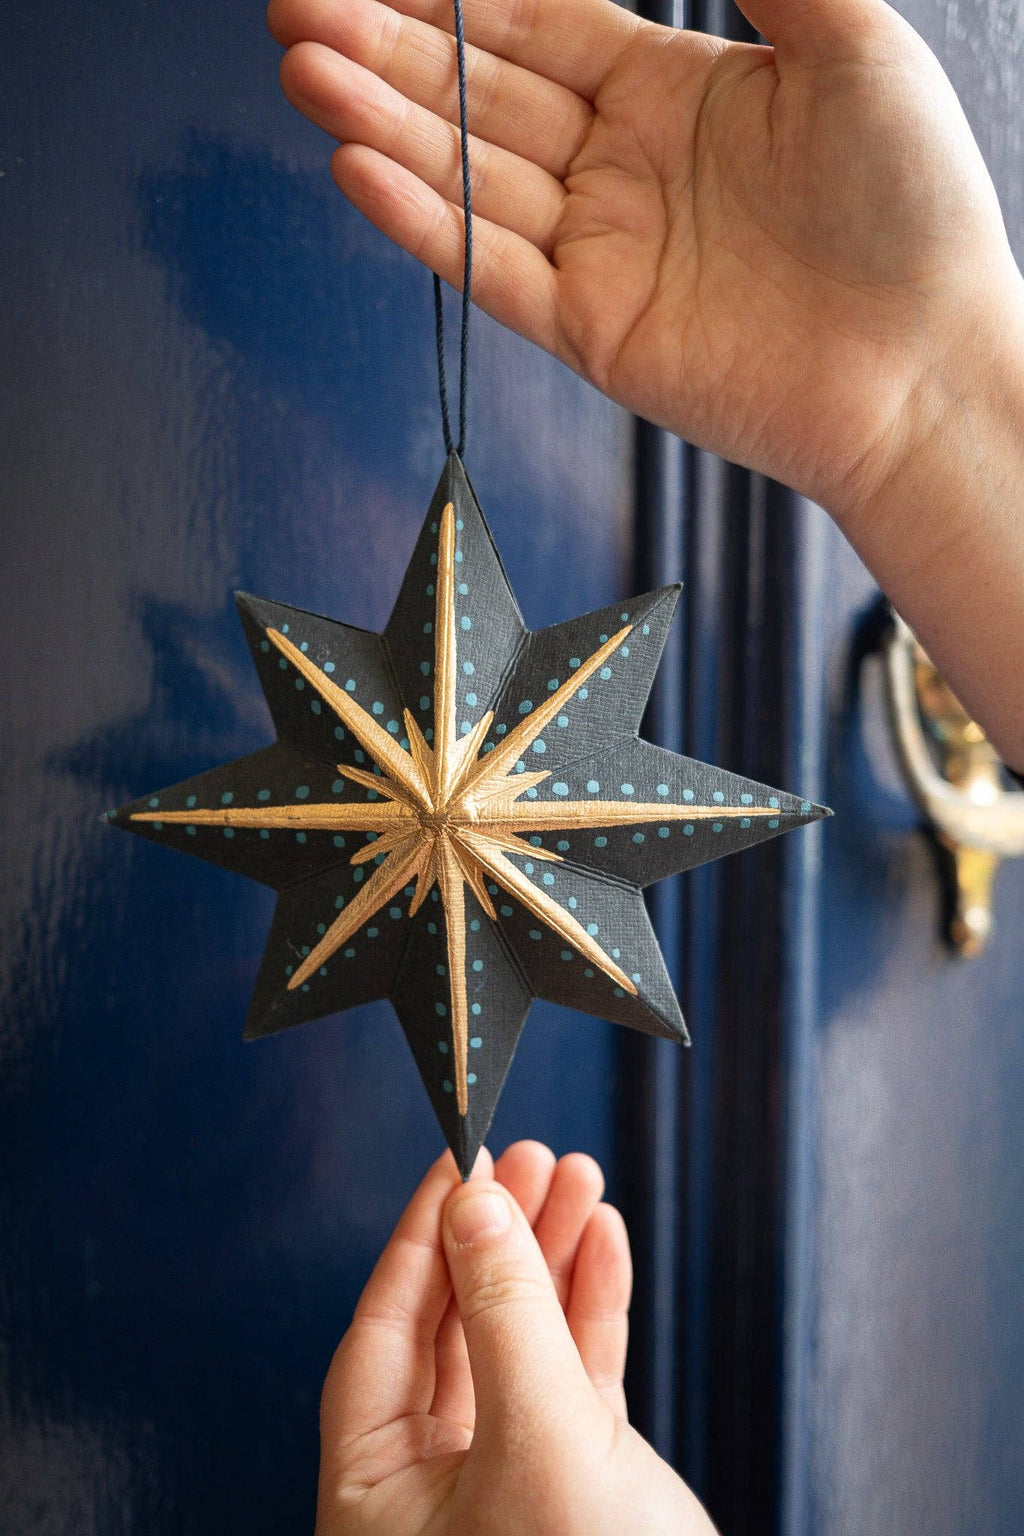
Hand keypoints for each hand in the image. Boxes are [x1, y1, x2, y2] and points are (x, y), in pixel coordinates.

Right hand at [267, 0, 1018, 516]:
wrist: (923, 367)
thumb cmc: (912, 212)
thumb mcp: (849, 43)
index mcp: (669, 93)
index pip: (531, 27)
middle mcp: (621, 169)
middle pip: (478, 95)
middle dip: (386, 50)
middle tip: (298, 10)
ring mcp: (599, 252)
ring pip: (468, 177)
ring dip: (383, 125)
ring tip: (304, 70)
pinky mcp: (589, 331)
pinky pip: (489, 270)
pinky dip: (425, 224)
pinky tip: (358, 169)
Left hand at [314, 1142, 714, 1534]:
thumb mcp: (539, 1447)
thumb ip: (507, 1320)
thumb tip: (476, 1207)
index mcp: (377, 1495)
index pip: (382, 1333)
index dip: (420, 1237)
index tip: (456, 1158)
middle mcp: (433, 1486)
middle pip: (455, 1326)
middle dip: (498, 1237)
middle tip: (530, 1154)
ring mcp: (507, 1483)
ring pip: (520, 1343)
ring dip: (554, 1258)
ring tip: (582, 1179)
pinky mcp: (575, 1487)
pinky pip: (574, 1377)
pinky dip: (593, 1309)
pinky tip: (607, 1244)